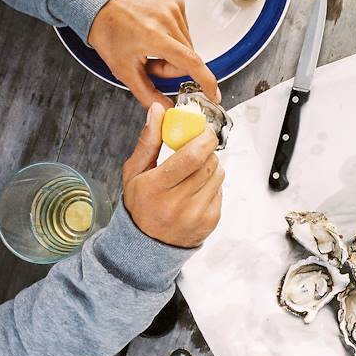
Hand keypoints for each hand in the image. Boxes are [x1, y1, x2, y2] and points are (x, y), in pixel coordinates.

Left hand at [88, 0, 220, 108]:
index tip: (214, 94)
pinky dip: (174, 35)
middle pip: (188, 57)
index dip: (205, 81)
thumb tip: (167, 109)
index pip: (190, 61)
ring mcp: (172, 6)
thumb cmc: (109, 33)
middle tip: (150, 63)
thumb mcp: (123, 70)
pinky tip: (157, 31)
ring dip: (174, 51)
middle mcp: (166, 17)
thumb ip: (147, 94)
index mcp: (152, 35)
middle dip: (172, 67)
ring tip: (151, 45)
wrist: (100, 4)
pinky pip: (185, 29)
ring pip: (188, 45)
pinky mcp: (176, 0)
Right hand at [122, 103, 224, 247]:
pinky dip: (213, 184)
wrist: (147, 245)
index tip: (204, 130)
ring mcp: (196, 214)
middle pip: (209, 163)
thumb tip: (157, 111)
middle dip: (208, 150)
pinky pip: (220, 190)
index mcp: (156, 188)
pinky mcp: (210, 221)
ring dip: (211, 166)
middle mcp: (177, 203)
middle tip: (199, 147)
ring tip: (196, 170)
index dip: (203, 139)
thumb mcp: (134, 173)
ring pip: (218, 174)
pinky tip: (197, 189)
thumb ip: (148, 141)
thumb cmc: (140, 204)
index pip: (191, 157)